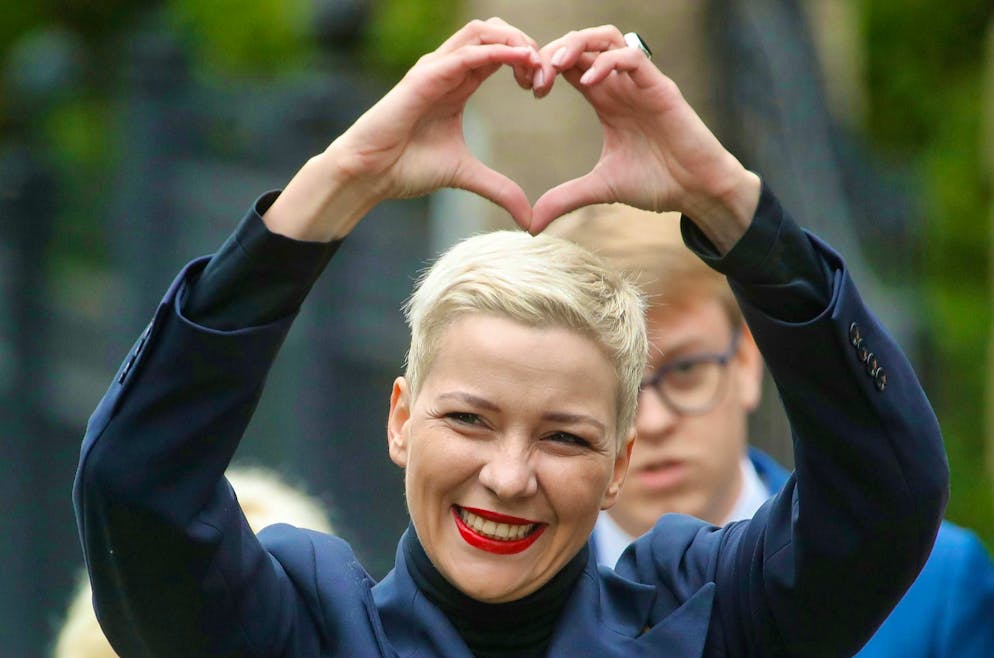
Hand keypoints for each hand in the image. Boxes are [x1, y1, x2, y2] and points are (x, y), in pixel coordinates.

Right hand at [264, 18, 539, 240]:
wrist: (369, 174)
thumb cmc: (406, 168)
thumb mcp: (466, 176)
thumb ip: (500, 190)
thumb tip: (529, 219)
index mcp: (459, 83)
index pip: (501, 52)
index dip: (529, 62)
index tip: (543, 90)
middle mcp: (448, 68)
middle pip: (496, 31)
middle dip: (528, 46)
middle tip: (545, 77)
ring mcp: (435, 68)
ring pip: (483, 31)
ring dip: (516, 42)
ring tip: (536, 67)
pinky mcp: (424, 76)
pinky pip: (466, 53)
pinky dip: (498, 52)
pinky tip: (521, 63)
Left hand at [528, 26, 759, 250]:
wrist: (697, 192)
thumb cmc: (657, 183)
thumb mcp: (600, 189)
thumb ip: (565, 198)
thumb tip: (532, 226)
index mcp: (604, 100)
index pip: (569, 64)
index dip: (544, 66)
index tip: (529, 87)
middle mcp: (620, 85)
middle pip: (583, 42)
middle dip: (552, 50)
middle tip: (534, 75)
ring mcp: (641, 84)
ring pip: (607, 38)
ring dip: (577, 44)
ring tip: (555, 65)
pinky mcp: (661, 89)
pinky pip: (633, 57)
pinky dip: (608, 61)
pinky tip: (589, 82)